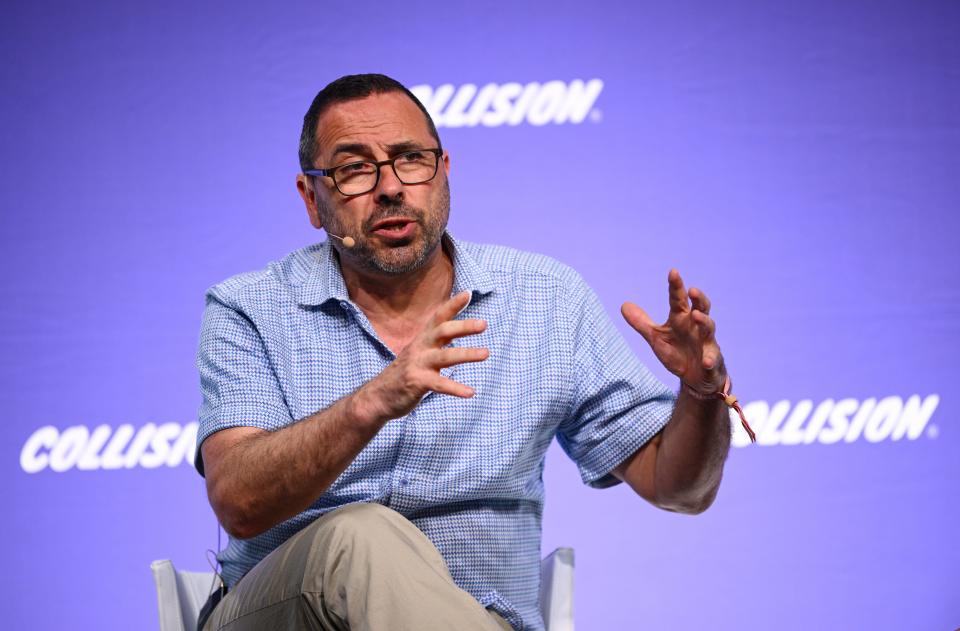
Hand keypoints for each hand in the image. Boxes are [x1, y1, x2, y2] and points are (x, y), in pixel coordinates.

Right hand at [354, 291, 488, 422]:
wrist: (378, 396)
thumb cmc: (406, 372)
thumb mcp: (420, 352)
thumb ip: (436, 340)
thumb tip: (456, 327)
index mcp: (423, 339)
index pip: (438, 317)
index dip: (452, 305)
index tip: (468, 293)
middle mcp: (420, 348)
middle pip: (442, 331)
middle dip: (463, 327)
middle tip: (484, 324)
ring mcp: (418, 365)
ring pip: (445, 357)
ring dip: (467, 354)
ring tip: (486, 353)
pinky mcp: (417, 383)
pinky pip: (439, 384)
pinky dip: (456, 388)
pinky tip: (471, 392)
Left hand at [621, 269, 724, 393]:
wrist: (694, 377)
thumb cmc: (677, 352)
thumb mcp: (656, 338)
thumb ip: (641, 322)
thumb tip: (623, 305)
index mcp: (681, 319)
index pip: (679, 299)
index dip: (676, 286)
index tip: (673, 272)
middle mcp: (696, 327)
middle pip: (701, 308)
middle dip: (699, 299)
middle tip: (692, 290)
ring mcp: (707, 342)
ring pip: (709, 328)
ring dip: (704, 321)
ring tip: (696, 315)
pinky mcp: (712, 361)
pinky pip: (713, 359)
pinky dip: (710, 359)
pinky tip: (706, 361)